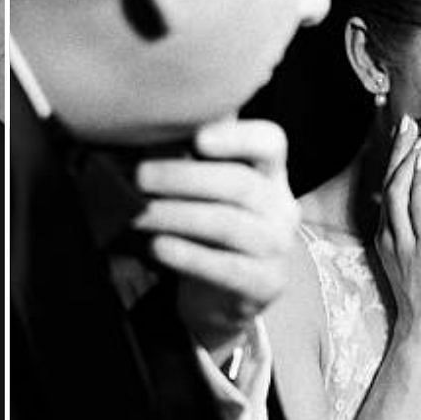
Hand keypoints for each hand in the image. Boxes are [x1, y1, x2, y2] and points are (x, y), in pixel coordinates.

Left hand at [134, 118, 298, 358]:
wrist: (221, 297)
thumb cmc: (207, 231)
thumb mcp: (207, 192)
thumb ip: (194, 157)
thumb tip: (153, 122)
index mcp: (270, 173)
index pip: (271, 141)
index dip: (237, 136)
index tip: (198, 138)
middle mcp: (282, 206)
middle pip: (240, 183)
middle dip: (184, 178)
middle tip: (139, 177)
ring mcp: (279, 247)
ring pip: (228, 224)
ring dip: (177, 216)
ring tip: (139, 214)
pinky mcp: (267, 284)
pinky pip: (227, 268)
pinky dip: (188, 255)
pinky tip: (157, 247)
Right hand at [375, 115, 420, 349]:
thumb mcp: (418, 265)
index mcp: (387, 239)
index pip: (388, 192)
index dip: (395, 162)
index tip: (403, 138)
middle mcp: (390, 236)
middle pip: (389, 183)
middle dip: (398, 150)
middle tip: (407, 122)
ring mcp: (403, 242)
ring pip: (398, 190)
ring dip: (408, 158)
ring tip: (416, 133)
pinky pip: (417, 207)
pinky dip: (420, 180)